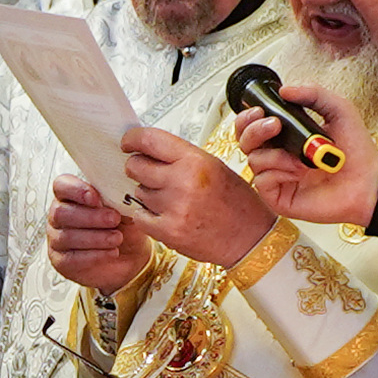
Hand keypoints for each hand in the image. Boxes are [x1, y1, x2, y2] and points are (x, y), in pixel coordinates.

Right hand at [49, 176, 153, 297]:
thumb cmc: (122, 226)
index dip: (76, 190)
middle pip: (61, 212)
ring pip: (67, 236)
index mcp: (70, 196)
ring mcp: (57, 239)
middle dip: (90, 216)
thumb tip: (122, 199)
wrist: (128, 256)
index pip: (61, 185)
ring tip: (117, 238)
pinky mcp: (62, 261)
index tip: (96, 198)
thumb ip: (118, 201)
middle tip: (114, 219)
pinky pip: (72, 258)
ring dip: (96, 237)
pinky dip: (95, 255)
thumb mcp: (124, 210)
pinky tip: (112, 252)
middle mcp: (58, 216)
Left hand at [120, 124, 275, 268]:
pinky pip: (139, 216)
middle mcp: (183, 181)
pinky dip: (146, 215)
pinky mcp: (167, 231)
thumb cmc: (235, 202)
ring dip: (147, 193)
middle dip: (137, 167)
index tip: (127, 143)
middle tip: (147, 172)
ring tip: (171, 199)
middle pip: (135, 166)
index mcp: (196, 160)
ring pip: (137, 192)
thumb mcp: (213, 166)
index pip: (149, 140)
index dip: (132, 140)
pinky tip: (164, 214)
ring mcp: (174, 208)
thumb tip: (148, 149)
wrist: (249, 237)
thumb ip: (180, 157)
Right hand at [234, 77, 377, 227]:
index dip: (249, 117)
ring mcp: (276, 177)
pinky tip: (298, 174)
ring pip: (253, 159)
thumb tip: (284, 90)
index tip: (260, 110)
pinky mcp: (277, 197)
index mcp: (286, 136)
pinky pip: (261, 180)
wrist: (368, 181)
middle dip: (253, 130)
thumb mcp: (338, 110)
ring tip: (302, 159)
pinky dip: (279, 173)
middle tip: (274, 126)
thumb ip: (313, 94)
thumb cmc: (356, 151)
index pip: (253, 125)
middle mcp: (277, 156)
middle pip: (244, 140)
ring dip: (276, 155)